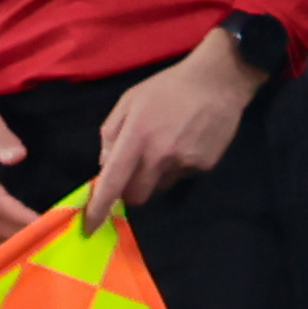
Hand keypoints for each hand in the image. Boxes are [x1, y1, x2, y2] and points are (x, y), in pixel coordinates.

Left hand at [85, 31, 264, 230]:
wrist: (218, 81)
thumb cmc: (168, 87)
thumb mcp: (129, 100)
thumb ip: (111, 132)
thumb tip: (105, 165)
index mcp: (136, 137)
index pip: (112, 182)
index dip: (98, 208)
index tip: (89, 227)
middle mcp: (159, 155)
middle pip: (137, 196)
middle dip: (131, 190)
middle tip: (136, 171)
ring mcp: (183, 163)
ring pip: (161, 186)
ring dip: (157, 175)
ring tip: (169, 145)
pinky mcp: (204, 166)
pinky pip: (182, 176)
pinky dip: (179, 165)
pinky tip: (188, 141)